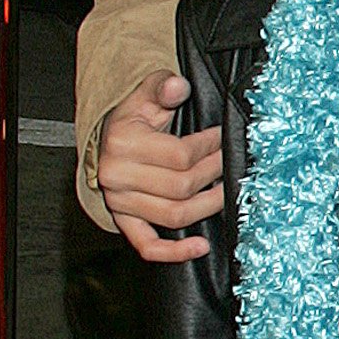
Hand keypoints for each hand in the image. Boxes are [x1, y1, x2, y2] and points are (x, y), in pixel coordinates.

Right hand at [99, 71, 224, 262]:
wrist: (107, 139)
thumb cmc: (132, 118)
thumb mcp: (145, 95)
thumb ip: (162, 88)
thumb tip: (177, 86)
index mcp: (122, 145)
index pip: (181, 155)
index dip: (210, 147)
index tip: (223, 138)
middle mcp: (116, 178)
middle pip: (182, 187)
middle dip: (214, 174)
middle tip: (230, 163)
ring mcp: (119, 203)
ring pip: (174, 215)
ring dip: (207, 207)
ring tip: (226, 193)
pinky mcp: (124, 222)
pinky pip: (148, 246)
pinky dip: (175, 252)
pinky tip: (200, 247)